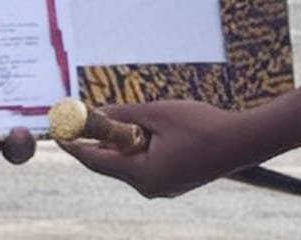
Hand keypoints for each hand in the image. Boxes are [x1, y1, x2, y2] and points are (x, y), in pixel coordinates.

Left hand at [56, 100, 249, 198]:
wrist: (241, 141)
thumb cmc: (200, 125)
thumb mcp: (156, 113)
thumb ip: (124, 115)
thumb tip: (98, 113)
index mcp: (142, 174)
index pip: (97, 161)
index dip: (76, 145)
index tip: (58, 133)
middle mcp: (149, 186)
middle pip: (112, 164)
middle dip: (98, 141)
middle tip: (82, 119)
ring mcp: (163, 187)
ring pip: (129, 163)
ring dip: (120, 142)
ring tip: (116, 117)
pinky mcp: (174, 181)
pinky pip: (146, 164)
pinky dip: (137, 147)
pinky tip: (141, 129)